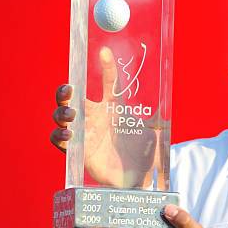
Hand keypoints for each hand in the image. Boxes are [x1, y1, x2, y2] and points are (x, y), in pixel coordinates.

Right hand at [51, 46, 168, 188]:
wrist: (140, 176)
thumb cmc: (145, 151)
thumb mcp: (155, 130)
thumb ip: (159, 116)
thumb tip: (168, 102)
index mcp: (114, 106)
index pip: (108, 81)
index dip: (106, 66)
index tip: (105, 52)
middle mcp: (96, 116)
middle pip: (72, 97)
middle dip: (64, 91)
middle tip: (69, 90)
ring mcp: (85, 132)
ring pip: (62, 116)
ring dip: (61, 113)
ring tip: (72, 116)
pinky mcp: (79, 150)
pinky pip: (60, 141)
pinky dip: (60, 136)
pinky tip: (69, 135)